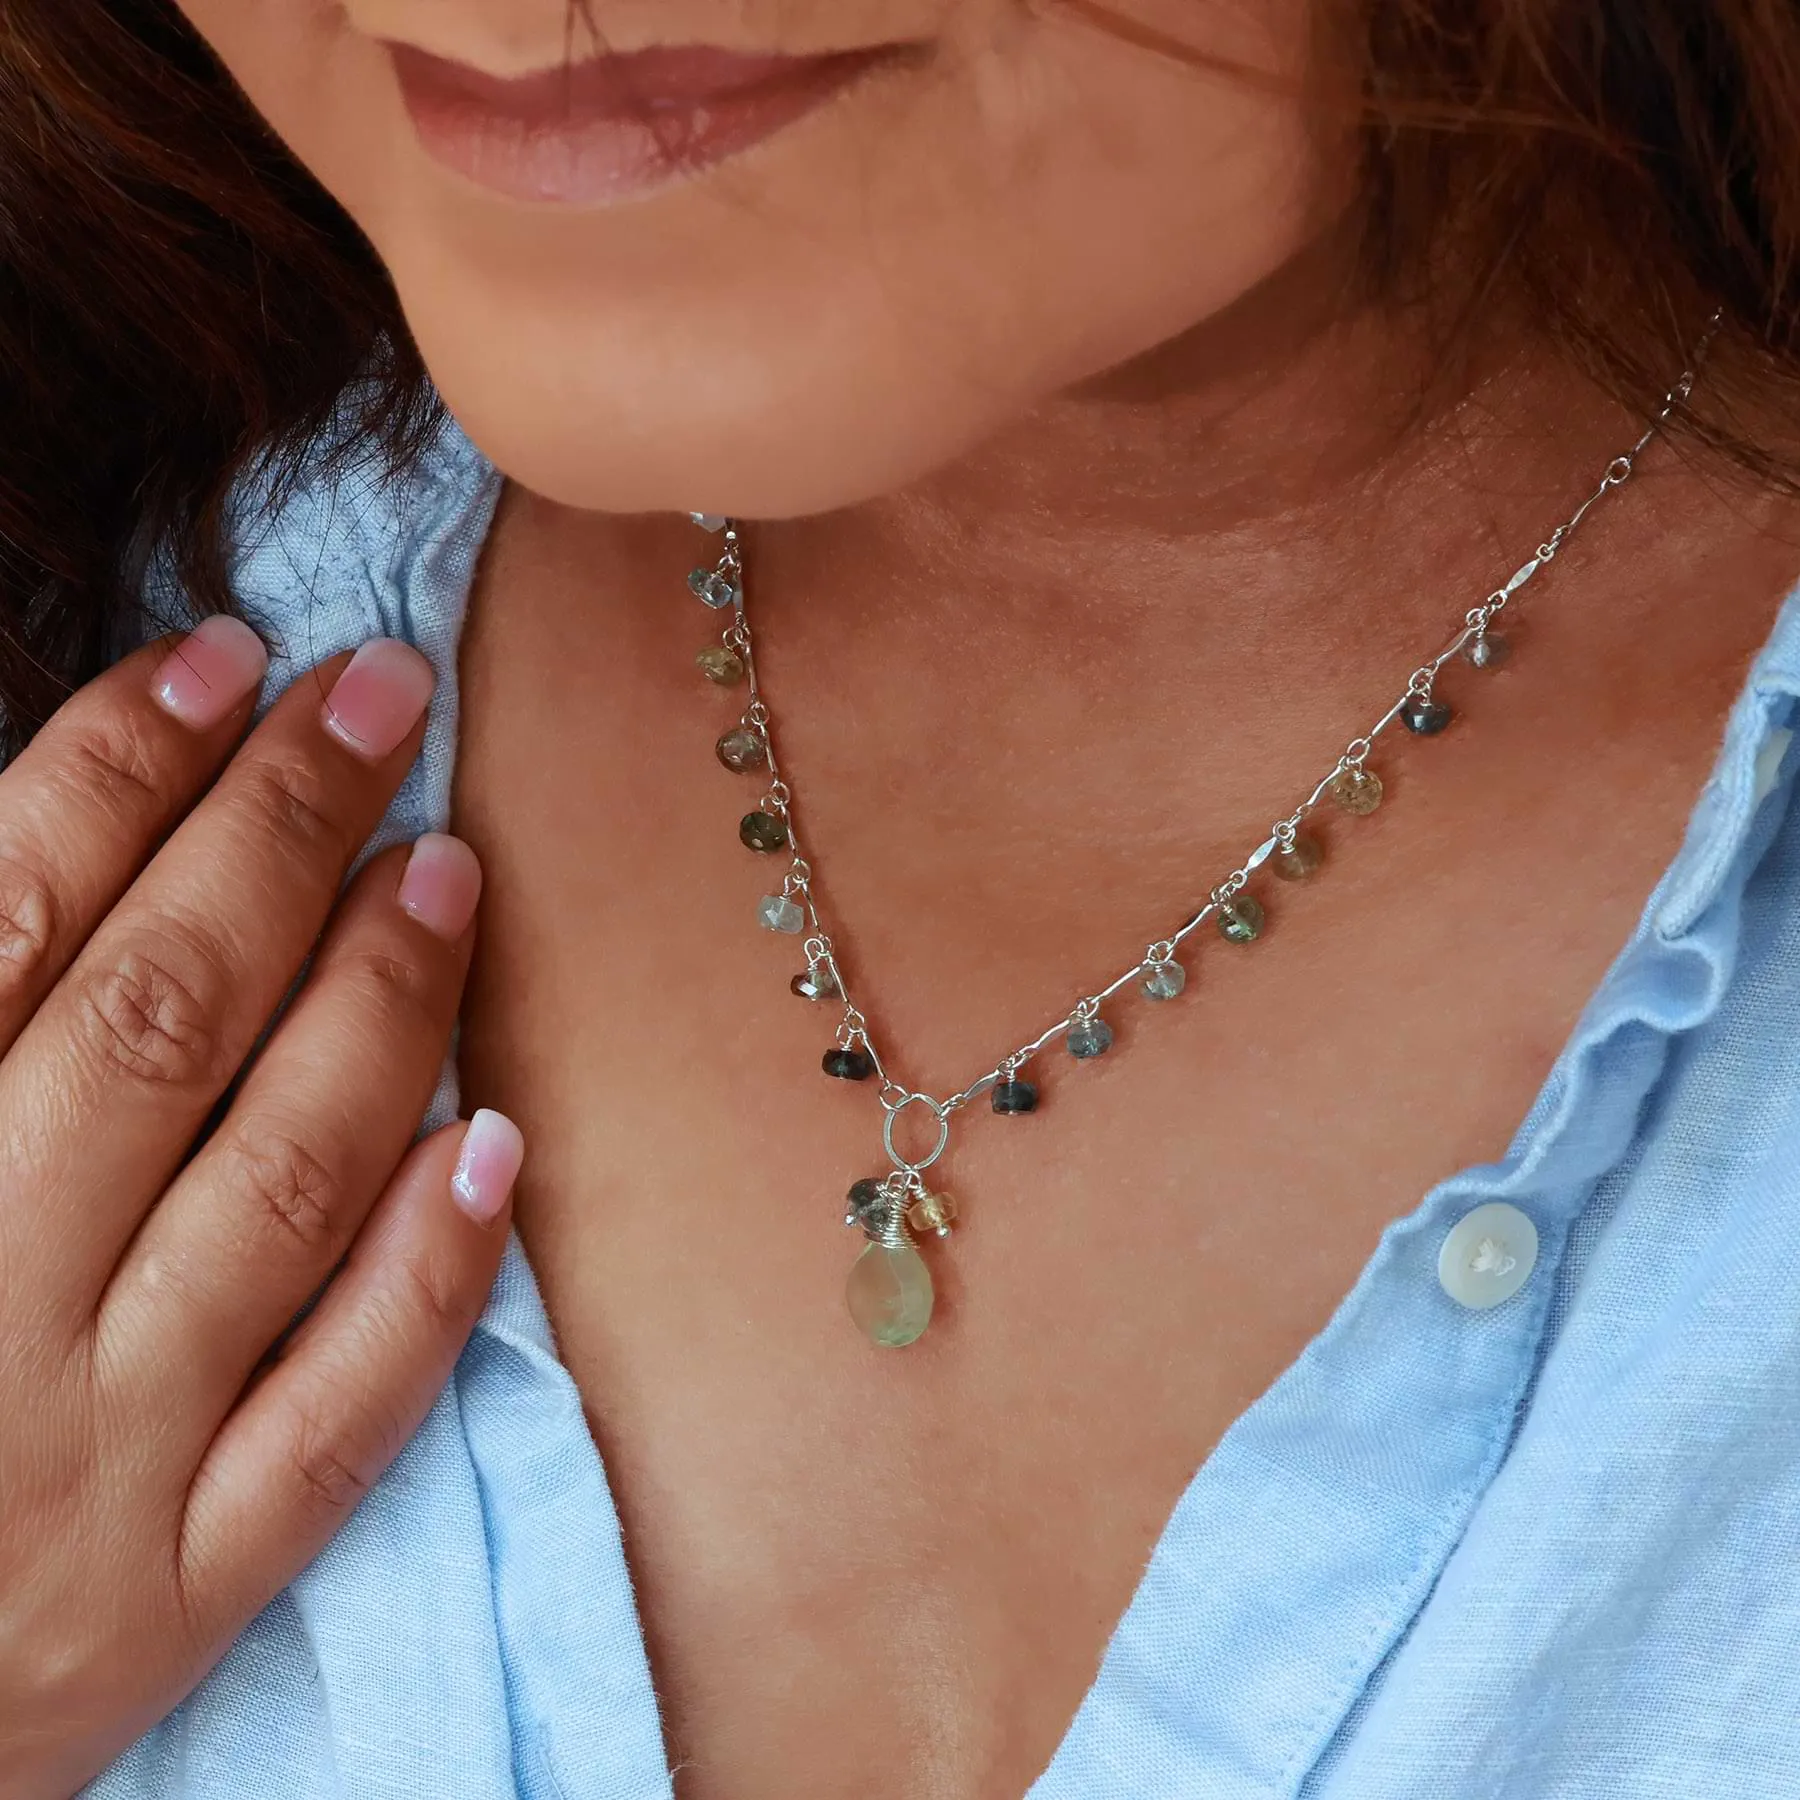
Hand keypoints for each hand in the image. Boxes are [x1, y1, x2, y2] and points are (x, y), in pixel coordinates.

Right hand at [0, 619, 520, 1799]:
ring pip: (279, 1187)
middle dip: (276, 834)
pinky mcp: (184, 1588)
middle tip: (379, 698)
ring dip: (379, 1008)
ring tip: (447, 865)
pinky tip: (498, 1139)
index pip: (6, 923)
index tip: (226, 655)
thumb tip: (58, 851)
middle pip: (160, 1021)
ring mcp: (94, 1459)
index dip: (118, 767)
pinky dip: (427, 1271)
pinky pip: (340, 1417)